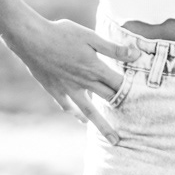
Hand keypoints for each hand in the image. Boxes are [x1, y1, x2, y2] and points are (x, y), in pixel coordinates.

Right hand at [9, 16, 130, 142]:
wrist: (31, 39)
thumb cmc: (61, 33)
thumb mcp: (90, 37)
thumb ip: (113, 49)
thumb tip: (136, 55)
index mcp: (95, 68)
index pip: (119, 84)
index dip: (132, 91)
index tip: (144, 98)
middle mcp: (84, 82)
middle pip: (109, 100)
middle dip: (123, 110)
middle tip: (137, 123)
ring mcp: (69, 89)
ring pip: (90, 111)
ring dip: (103, 126)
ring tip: (113, 140)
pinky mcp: (55, 90)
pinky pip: (68, 107)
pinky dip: (77, 115)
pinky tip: (82, 120)